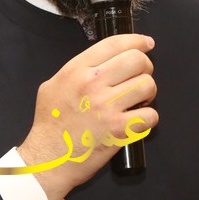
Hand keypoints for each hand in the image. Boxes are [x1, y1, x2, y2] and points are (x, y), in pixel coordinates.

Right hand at [18, 34, 157, 199]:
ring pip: (147, 85)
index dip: (136, 40)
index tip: (146, 43)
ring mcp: (108, 106)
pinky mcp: (119, 129)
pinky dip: (148, 118)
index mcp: (77, 70)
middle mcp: (93, 83)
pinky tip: (136, 120)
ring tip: (138, 100)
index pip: (114, 44)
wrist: (48, 159)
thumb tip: (100, 63)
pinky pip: (150, 115)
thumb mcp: (51, 86)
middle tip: (140, 77)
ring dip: (148, 93)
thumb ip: (75, 71)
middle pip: (137, 60)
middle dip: (145, 67)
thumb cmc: (49, 125)